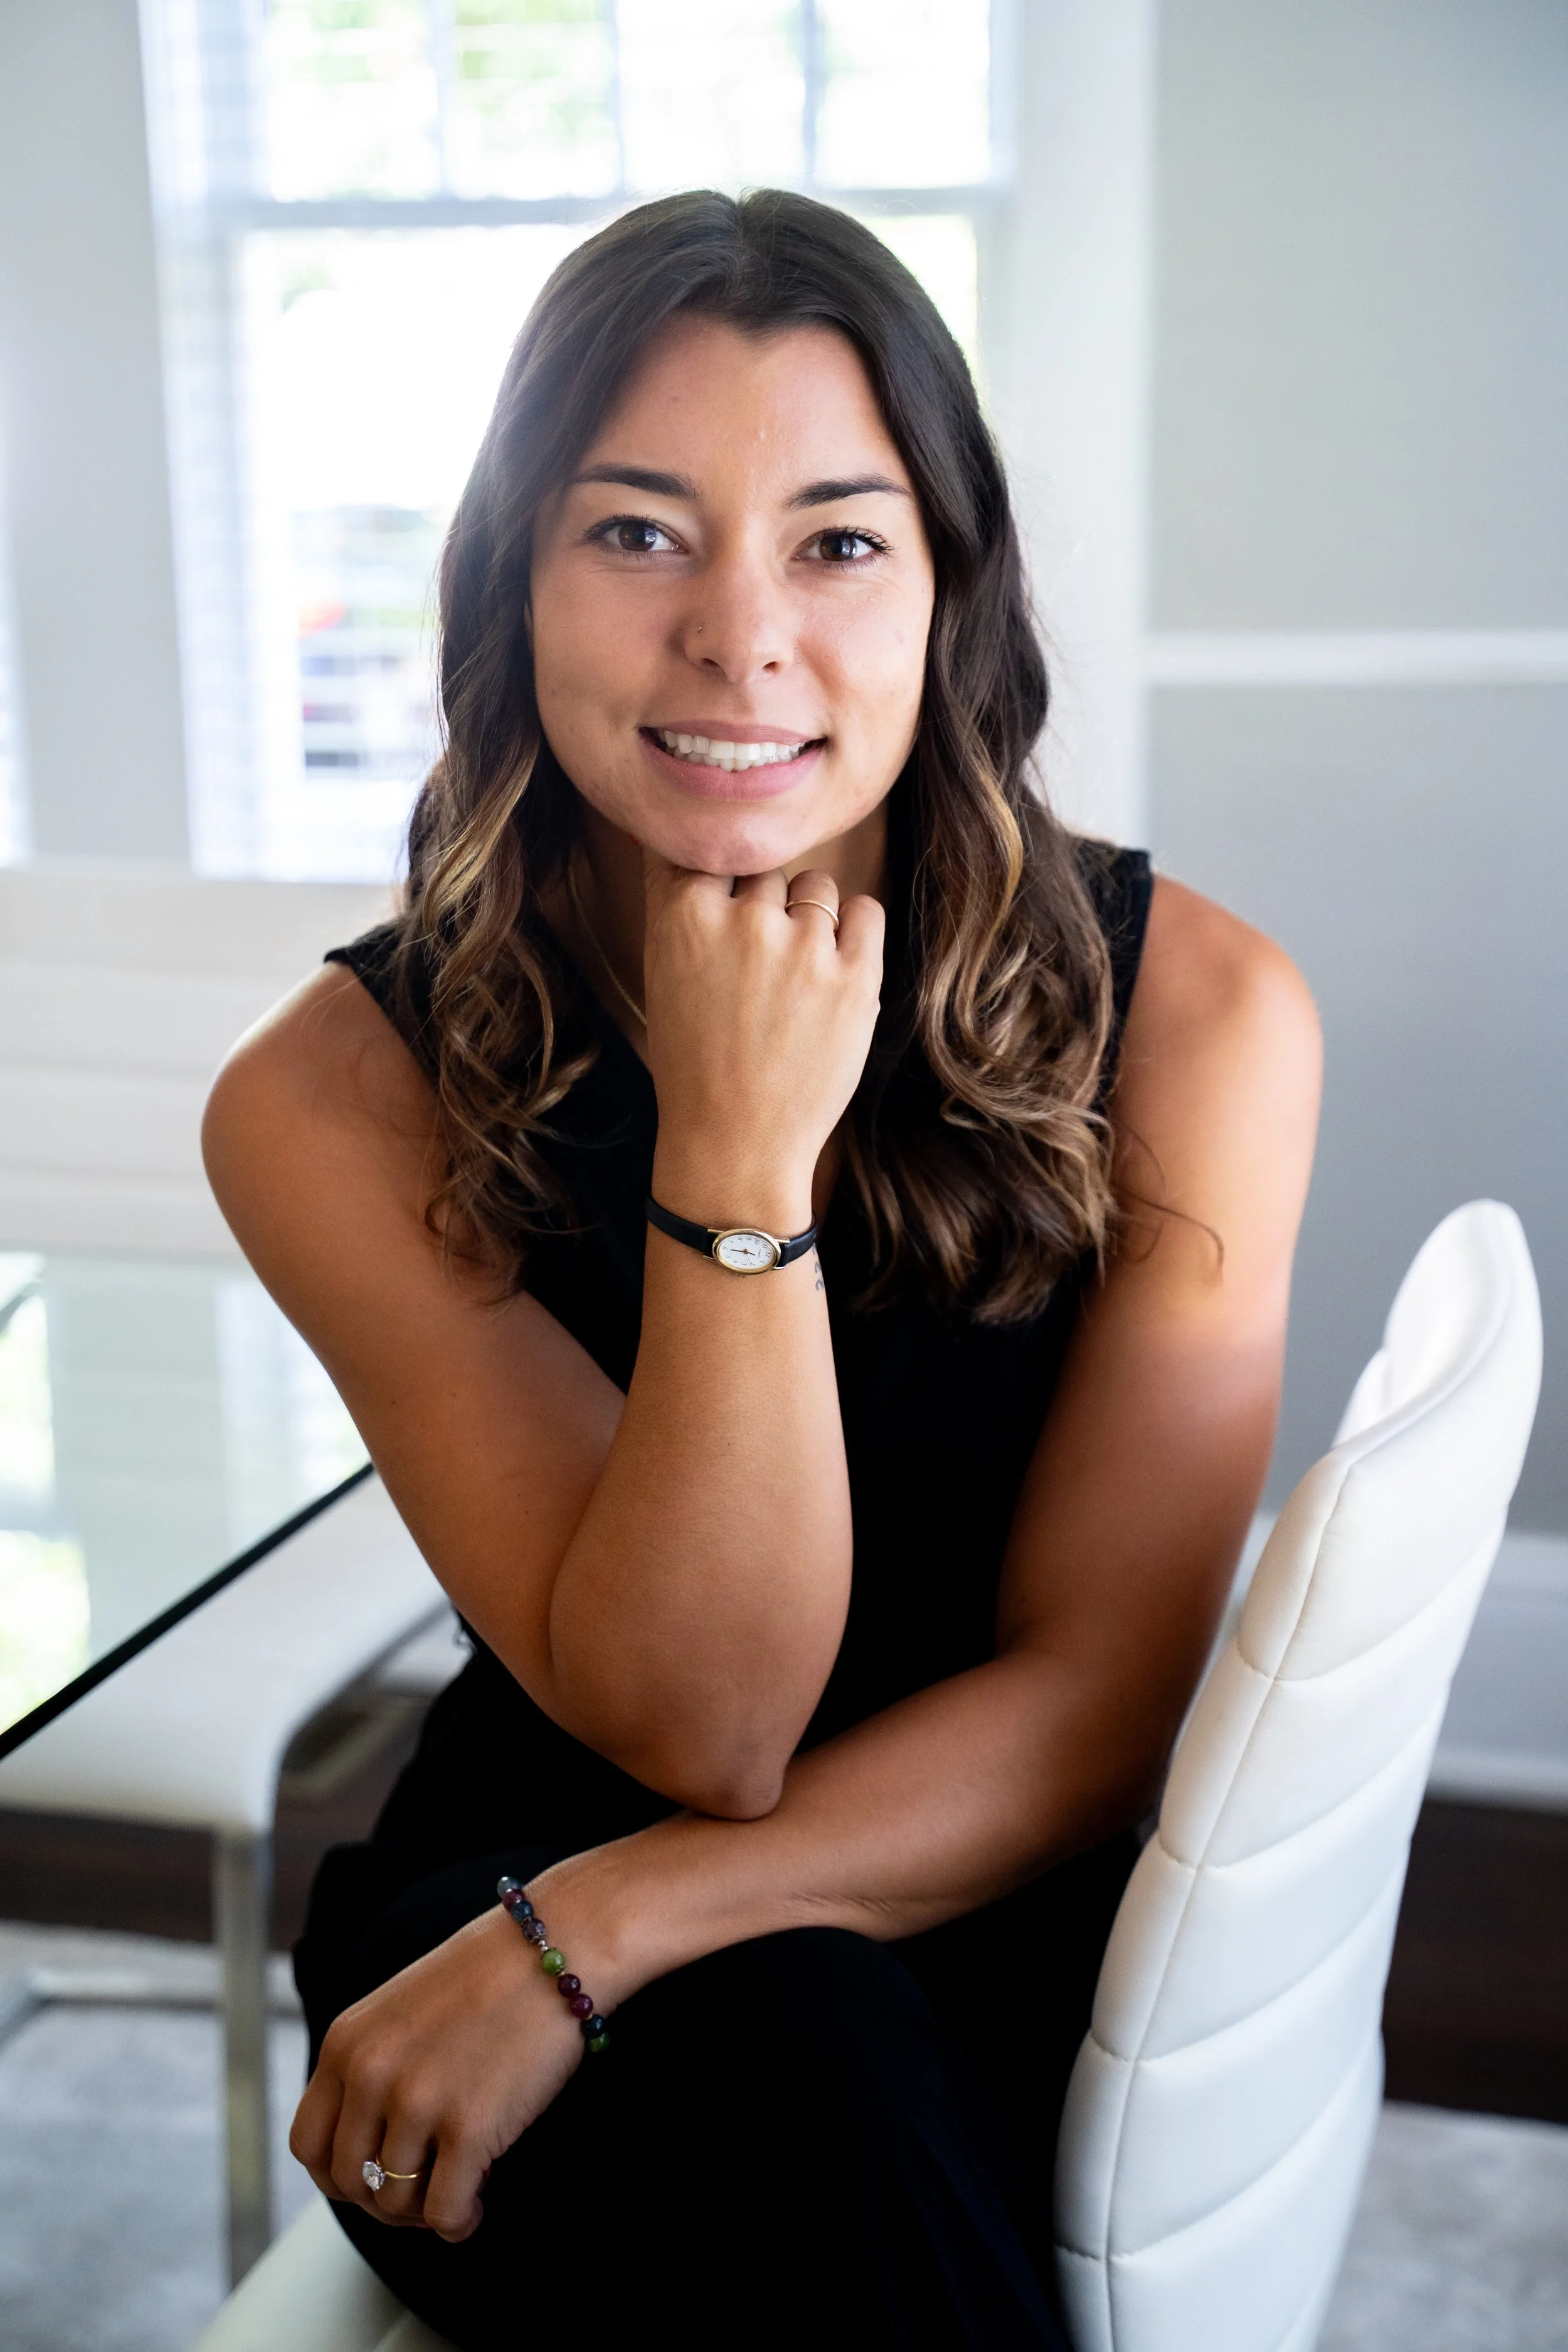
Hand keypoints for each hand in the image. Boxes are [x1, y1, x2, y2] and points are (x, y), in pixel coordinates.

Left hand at [289, 1905, 584, 2241]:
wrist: (554, 1947)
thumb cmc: (489, 1976)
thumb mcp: (399, 2013)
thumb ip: (372, 2070)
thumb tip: (369, 2151)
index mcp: (346, 2043)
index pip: (308, 2145)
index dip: (337, 2177)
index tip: (371, 2180)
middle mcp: (371, 2075)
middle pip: (349, 2182)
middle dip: (383, 2200)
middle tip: (421, 2195)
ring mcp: (418, 2102)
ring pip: (395, 2202)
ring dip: (423, 2211)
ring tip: (456, 2194)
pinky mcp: (470, 2127)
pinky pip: (444, 2212)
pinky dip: (457, 2223)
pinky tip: (476, 2206)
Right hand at [643, 855, 883, 1229]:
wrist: (736, 1141)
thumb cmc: (694, 1061)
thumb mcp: (663, 971)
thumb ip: (676, 901)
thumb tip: (678, 830)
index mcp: (683, 916)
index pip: (705, 843)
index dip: (718, 870)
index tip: (721, 901)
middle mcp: (744, 920)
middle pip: (766, 867)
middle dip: (764, 904)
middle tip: (756, 964)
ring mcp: (803, 946)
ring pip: (816, 885)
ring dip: (809, 917)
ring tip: (794, 976)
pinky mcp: (855, 974)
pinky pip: (866, 911)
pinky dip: (854, 932)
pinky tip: (834, 968)